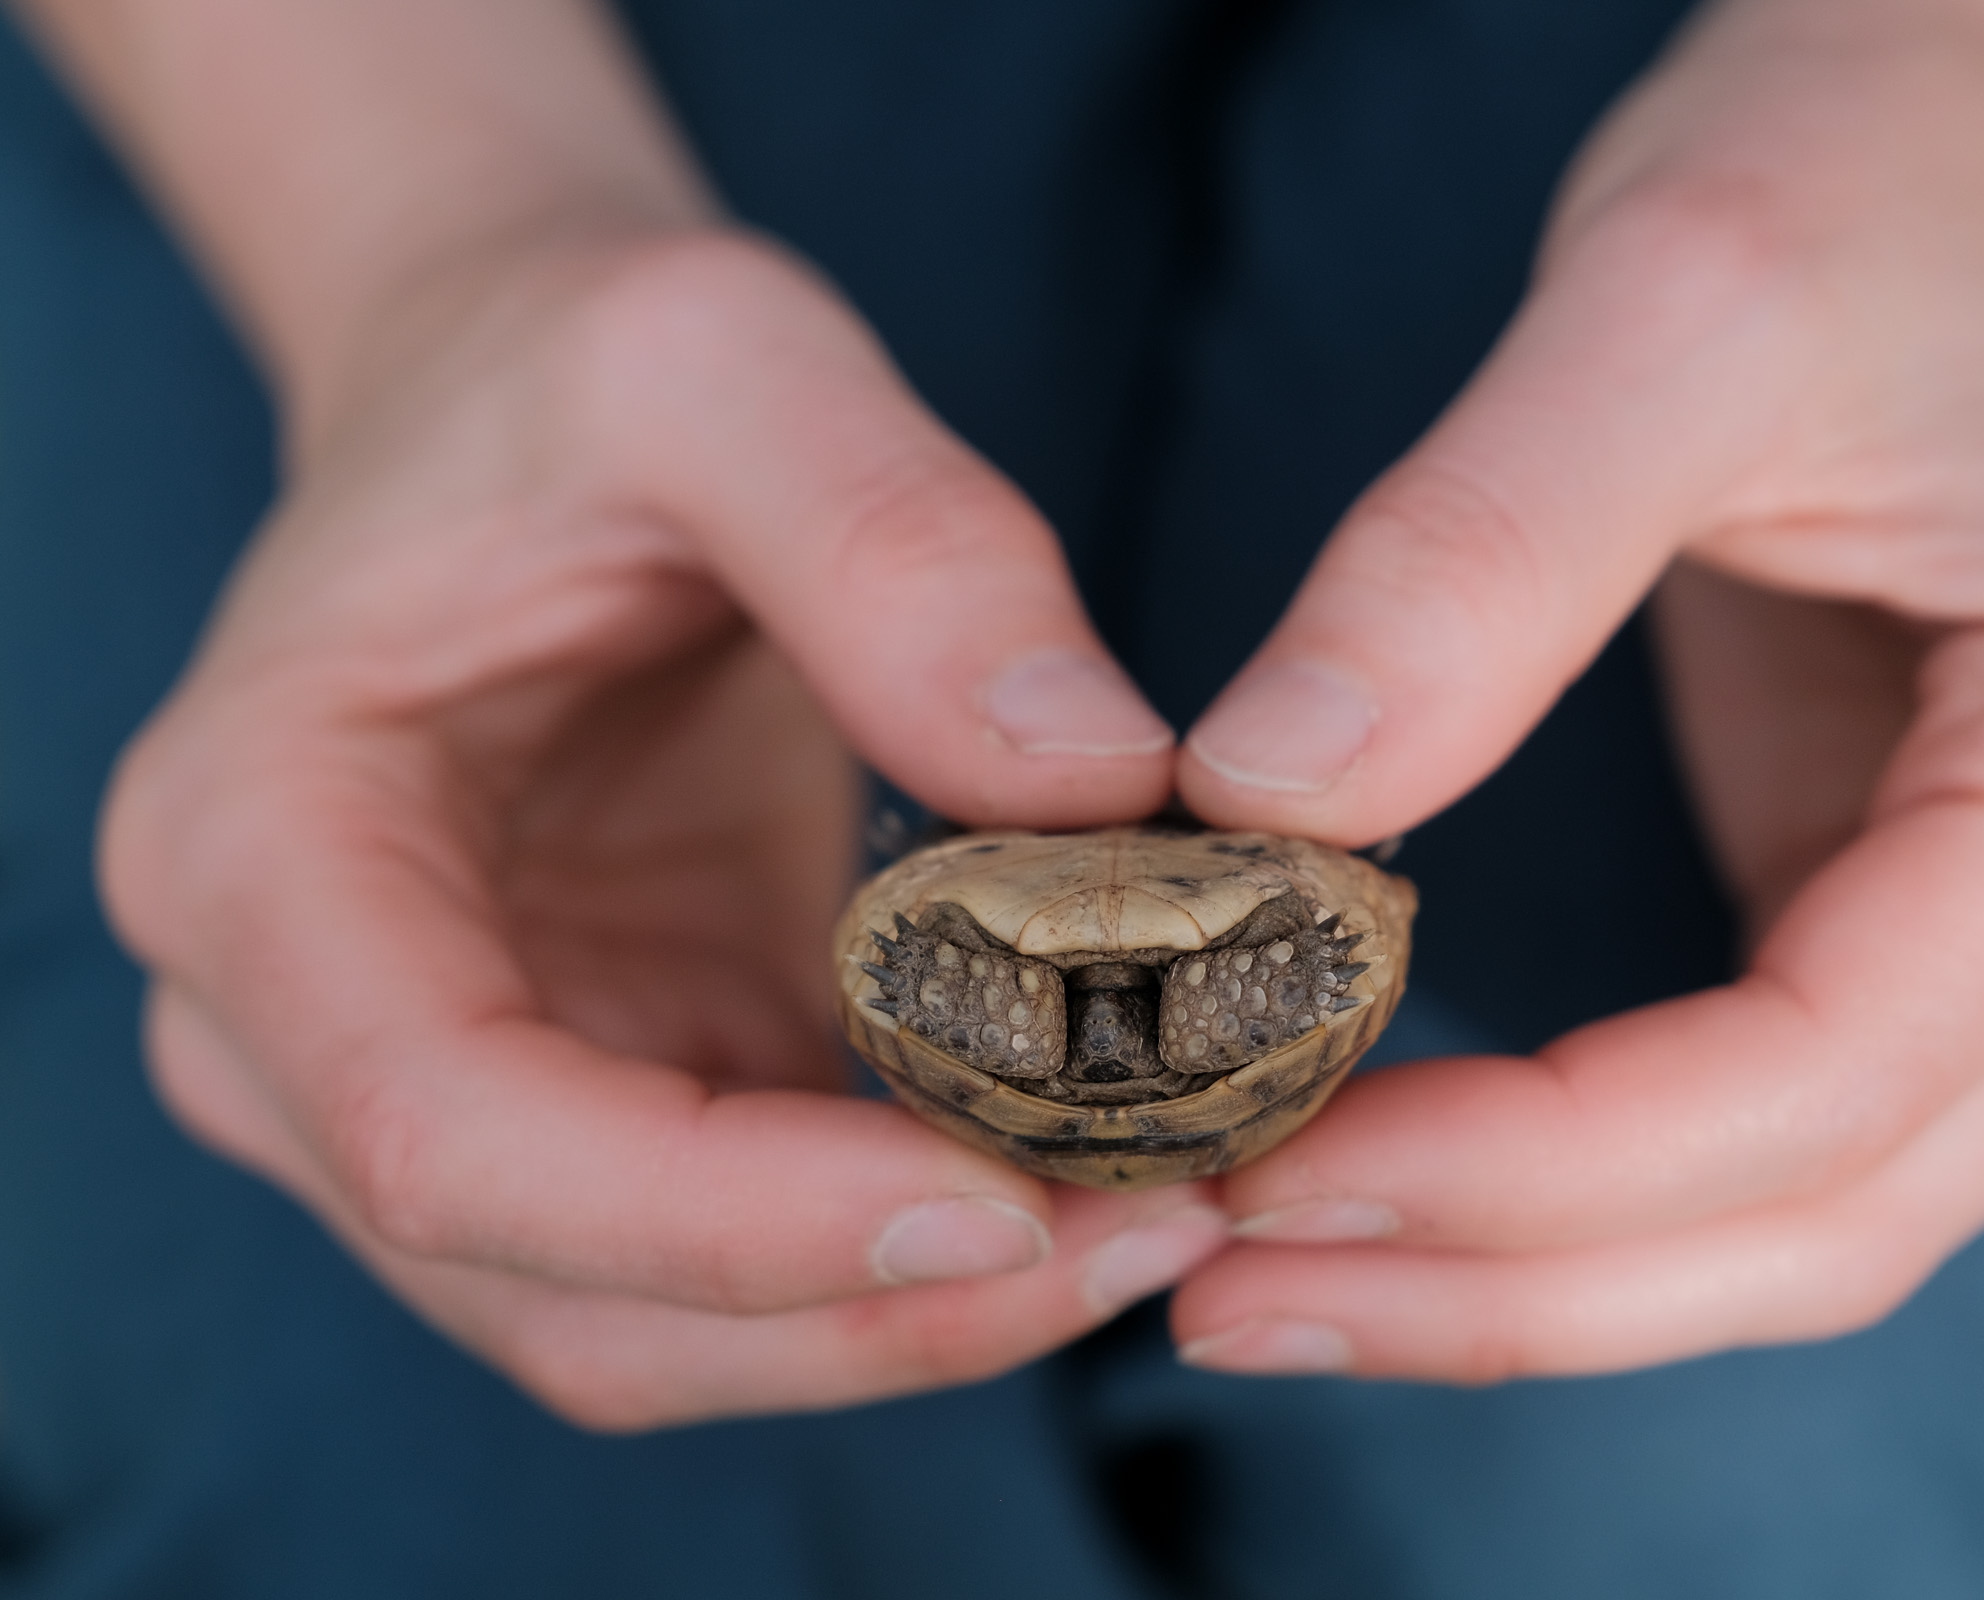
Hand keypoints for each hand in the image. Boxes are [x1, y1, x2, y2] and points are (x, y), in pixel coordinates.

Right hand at [100, 231, 1226, 1425]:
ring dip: (919, 1313)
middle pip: (572, 1294)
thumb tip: (1102, 783)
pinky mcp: (602, 1100)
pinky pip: (755, 1255)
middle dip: (869, 1306)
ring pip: (672, 1328)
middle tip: (1160, 1226)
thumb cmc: (571, 374)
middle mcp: (310, 1033)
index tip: (1002, 1200)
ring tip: (1168, 1212)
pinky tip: (1104, 1174)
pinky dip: (926, 1251)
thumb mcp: (716, 361)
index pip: (449, 1131)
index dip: (724, 1222)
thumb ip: (895, 544)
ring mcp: (460, 1091)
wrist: (532, 414)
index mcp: (264, 853)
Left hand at [1168, 7, 1983, 1378]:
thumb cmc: (1856, 186)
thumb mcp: (1667, 313)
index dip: (1552, 1163)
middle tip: (1220, 1278)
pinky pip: (1760, 1138)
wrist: (1954, 146)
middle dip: (1514, 1277)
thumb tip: (1259, 802)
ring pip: (1803, 1218)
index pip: (1844, 1062)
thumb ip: (1477, 557)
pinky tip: (1384, 1182)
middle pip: (1835, 1204)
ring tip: (1264, 1276)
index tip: (1282, 1163)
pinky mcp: (1927, 925)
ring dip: (1530, 1280)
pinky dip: (1574, 1197)